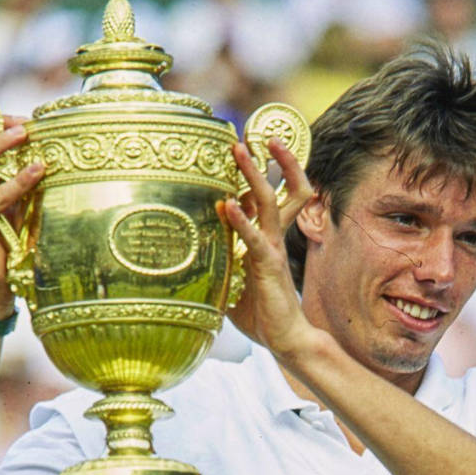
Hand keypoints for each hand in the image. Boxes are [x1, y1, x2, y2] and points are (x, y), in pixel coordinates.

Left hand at [220, 137, 314, 359]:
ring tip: (242, 150)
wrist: (285, 339)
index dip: (258, 173)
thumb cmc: (260, 314)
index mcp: (266, 240)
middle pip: (279, 190)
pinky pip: (254, 238)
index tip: (245, 148)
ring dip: (255, 175)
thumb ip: (218, 267)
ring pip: (270, 203)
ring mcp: (272, 250)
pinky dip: (240, 220)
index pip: (267, 198)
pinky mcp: (268, 267)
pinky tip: (227, 204)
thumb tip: (190, 261)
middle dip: (269, 161)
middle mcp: (272, 239)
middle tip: (252, 135)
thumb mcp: (231, 284)